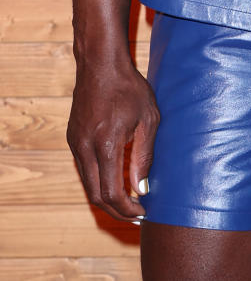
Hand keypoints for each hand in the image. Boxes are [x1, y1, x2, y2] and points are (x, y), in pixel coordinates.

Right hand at [67, 61, 158, 221]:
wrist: (100, 65)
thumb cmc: (129, 88)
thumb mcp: (148, 119)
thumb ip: (144, 156)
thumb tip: (142, 189)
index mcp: (106, 144)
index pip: (112, 191)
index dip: (127, 208)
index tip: (143, 212)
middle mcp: (85, 147)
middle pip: (96, 195)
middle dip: (117, 210)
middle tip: (136, 215)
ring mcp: (75, 143)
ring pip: (87, 185)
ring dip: (106, 199)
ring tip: (128, 203)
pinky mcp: (72, 139)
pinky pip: (83, 170)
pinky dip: (97, 183)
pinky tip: (114, 182)